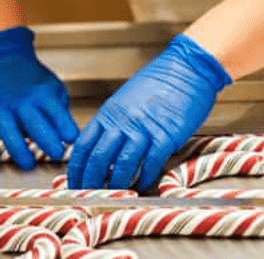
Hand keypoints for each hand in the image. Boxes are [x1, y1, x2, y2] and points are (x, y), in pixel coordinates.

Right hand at [0, 27, 78, 169]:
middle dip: (47, 140)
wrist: (2, 59)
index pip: (56, 112)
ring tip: (29, 165)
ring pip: (7, 131)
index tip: (74, 140)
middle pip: (33, 123)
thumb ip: (59, 112)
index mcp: (42, 93)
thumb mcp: (53, 88)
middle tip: (57, 154)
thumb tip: (68, 139)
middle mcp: (20, 101)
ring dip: (18, 150)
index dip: (65, 127)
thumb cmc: (33, 80)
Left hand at [67, 34, 231, 190]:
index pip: (83, 146)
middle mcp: (123, 121)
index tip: (75, 182)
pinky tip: (143, 184)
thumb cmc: (160, 82)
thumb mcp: (126, 99)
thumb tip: (105, 146)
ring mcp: (145, 128)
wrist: (188, 68)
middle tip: (91, 195)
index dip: (77, 169)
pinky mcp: (167, 135)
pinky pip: (151, 163)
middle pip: (99, 159)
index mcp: (110, 112)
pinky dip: (145, 178)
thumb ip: (114, 121)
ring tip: (116, 194)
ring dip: (118, 184)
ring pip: (123, 165)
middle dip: (92, 182)